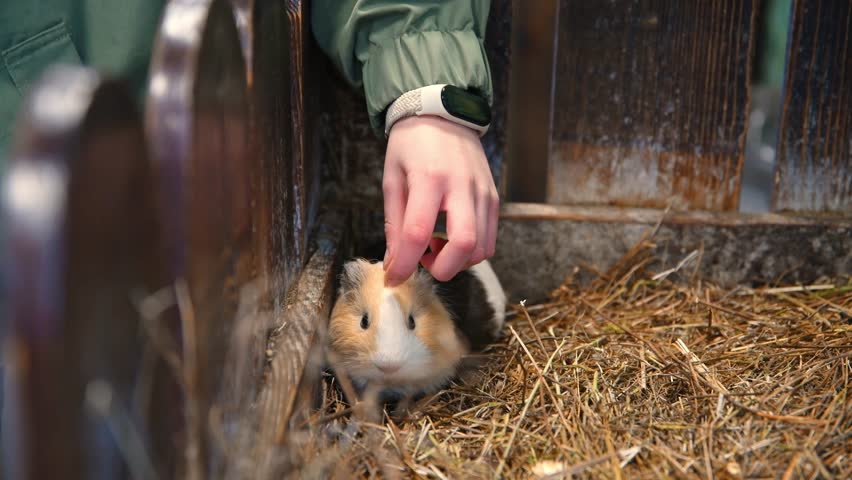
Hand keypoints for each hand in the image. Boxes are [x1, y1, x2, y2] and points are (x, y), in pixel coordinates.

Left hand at [382, 115, 498, 285]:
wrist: (443, 112)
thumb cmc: (412, 144)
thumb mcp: (393, 178)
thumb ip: (395, 223)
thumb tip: (394, 263)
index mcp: (429, 178)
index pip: (418, 233)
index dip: (405, 264)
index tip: (394, 278)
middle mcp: (461, 186)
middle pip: (464, 245)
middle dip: (443, 268)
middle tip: (424, 263)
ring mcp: (483, 192)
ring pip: (482, 247)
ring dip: (457, 261)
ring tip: (436, 247)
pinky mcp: (493, 197)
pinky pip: (490, 238)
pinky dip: (471, 251)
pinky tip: (451, 238)